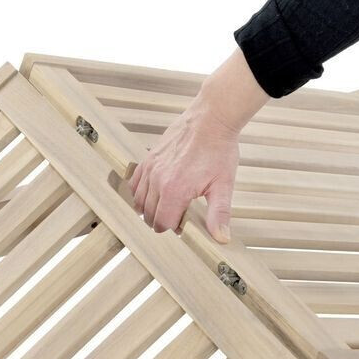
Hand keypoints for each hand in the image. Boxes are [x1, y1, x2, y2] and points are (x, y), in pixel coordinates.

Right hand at [129, 47, 268, 242]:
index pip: (162, 223)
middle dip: (161, 220)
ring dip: (150, 208)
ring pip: (139, 201)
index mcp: (175, 191)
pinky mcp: (148, 159)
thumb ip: (218, 214)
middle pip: (148, 214)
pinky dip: (140, 192)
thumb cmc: (219, 150)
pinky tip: (154, 192)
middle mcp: (158, 181)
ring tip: (167, 205)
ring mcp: (150, 168)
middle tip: (178, 215)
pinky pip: (135, 182)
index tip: (184, 224)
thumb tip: (220, 238)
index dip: (173, 228)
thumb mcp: (223, 186)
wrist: (211, 119)